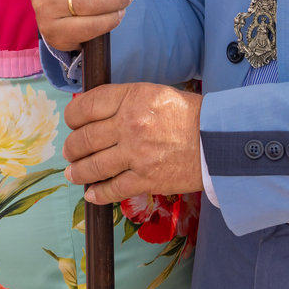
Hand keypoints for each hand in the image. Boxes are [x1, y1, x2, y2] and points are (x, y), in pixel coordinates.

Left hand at [63, 83, 202, 203]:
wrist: (219, 140)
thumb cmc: (189, 114)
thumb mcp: (153, 94)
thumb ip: (124, 101)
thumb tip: (93, 113)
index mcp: (130, 99)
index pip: (85, 107)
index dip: (72, 117)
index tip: (72, 123)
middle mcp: (129, 125)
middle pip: (84, 139)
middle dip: (71, 148)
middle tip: (69, 152)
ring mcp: (136, 154)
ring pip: (93, 167)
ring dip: (78, 172)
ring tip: (73, 174)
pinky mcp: (146, 179)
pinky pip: (112, 189)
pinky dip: (98, 194)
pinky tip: (92, 195)